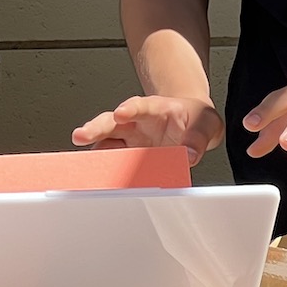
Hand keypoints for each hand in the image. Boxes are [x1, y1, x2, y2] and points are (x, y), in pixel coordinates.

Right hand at [72, 95, 223, 164]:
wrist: (191, 123)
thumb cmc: (195, 119)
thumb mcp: (206, 123)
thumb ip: (198, 137)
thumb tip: (189, 154)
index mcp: (154, 109)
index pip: (139, 105)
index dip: (129, 109)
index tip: (120, 113)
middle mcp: (135, 123)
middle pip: (110, 122)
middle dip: (94, 128)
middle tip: (80, 135)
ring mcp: (129, 140)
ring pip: (105, 143)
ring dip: (94, 154)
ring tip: (85, 166)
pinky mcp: (128, 156)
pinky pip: (113, 163)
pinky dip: (106, 171)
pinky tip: (100, 180)